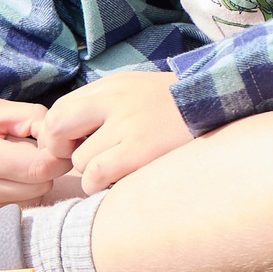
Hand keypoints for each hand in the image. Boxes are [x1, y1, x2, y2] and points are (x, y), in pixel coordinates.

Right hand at [0, 96, 66, 209]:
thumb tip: (62, 139)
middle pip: (40, 188)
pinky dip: (12, 198)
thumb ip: (34, 119)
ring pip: (28, 203)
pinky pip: (8, 213)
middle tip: (28, 151)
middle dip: (43, 169)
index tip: (51, 144)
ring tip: (11, 165)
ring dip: (29, 185)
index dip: (56, 155)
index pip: (43, 168)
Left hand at [39, 71, 194, 193]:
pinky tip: (116, 181)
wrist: (217, 106)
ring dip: (89, 172)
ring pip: (79, 160)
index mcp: (110, 86)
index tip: (69, 147)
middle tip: (79, 160)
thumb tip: (67, 132)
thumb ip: (102, 106)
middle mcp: (113, 101)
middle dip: (58, 150)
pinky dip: (98, 185)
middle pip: (56, 128)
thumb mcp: (135, 91)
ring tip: (113, 169)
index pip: (58, 109)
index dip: (55, 134)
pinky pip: (96, 174)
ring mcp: (127, 125)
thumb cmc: (174, 108)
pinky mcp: (140, 151)